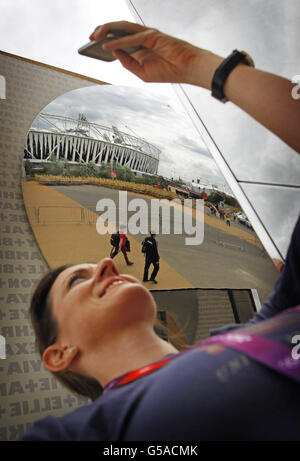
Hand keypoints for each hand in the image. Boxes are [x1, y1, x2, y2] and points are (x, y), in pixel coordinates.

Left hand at [89, 21, 221, 88]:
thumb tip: (114, 53)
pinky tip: (107, 45)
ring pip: (122, 28)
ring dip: (107, 30)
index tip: (91, 43)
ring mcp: (147, 35)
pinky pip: (132, 37)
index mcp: (139, 47)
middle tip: (89, 37)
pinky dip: (119, 40)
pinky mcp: (152, 36)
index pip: (119, 39)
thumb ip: (128, 63)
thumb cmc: (169, 71)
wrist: (187, 70)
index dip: (105, 39)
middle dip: (102, 32)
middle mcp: (141, 38)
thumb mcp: (142, 72)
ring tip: (94, 36)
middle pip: (118, 30)